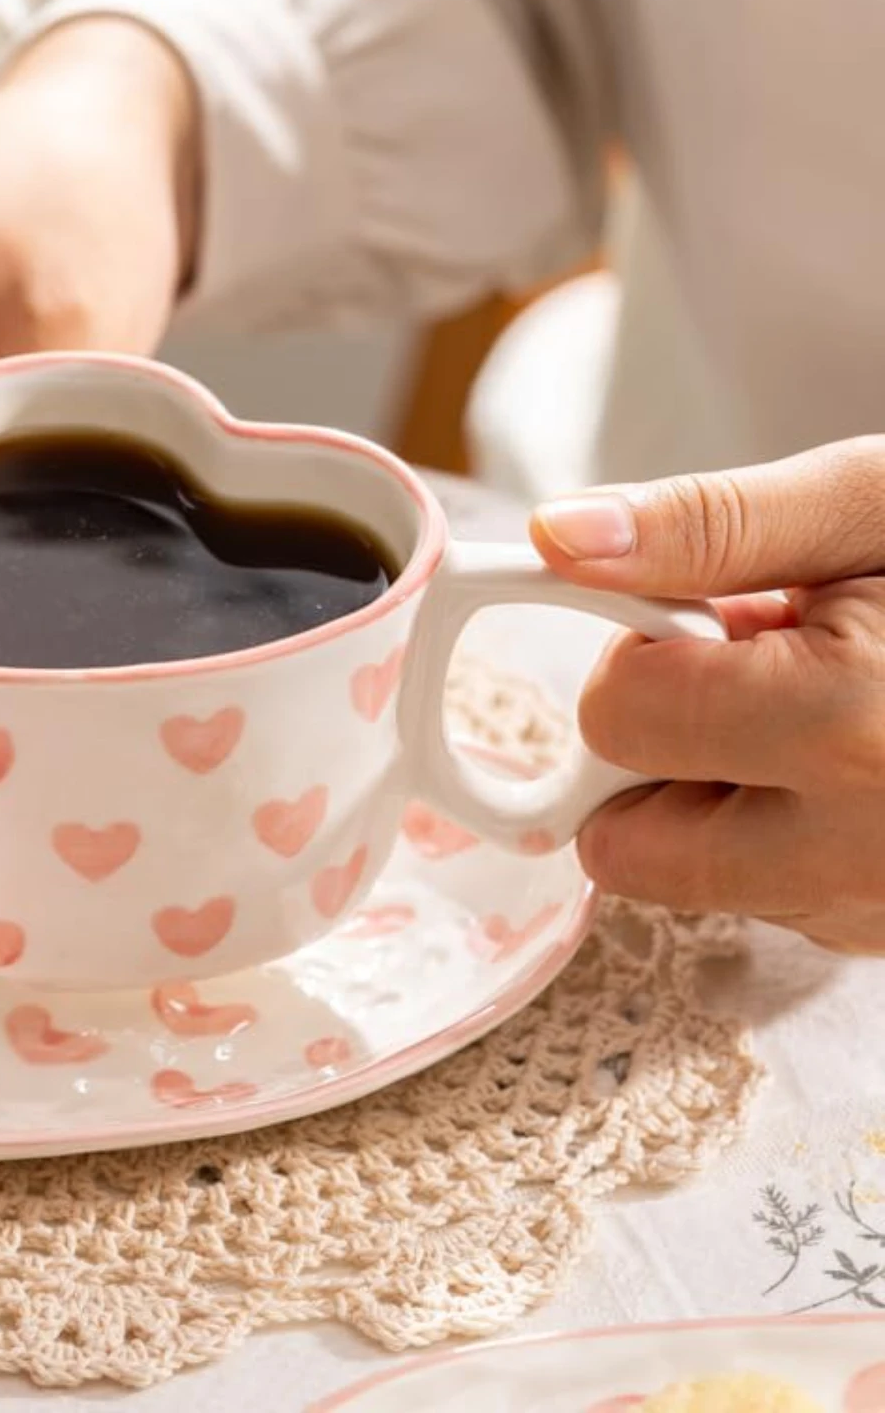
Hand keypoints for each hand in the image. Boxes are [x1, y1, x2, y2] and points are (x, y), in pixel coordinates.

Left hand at [531, 437, 884, 952]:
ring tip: (843, 716)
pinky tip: (876, 771)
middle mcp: (870, 851)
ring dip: (733, 801)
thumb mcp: (879, 507)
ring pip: (706, 883)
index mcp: (851, 726)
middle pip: (631, 847)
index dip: (643, 656)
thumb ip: (710, 527)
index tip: (705, 623)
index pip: (616, 720)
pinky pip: (790, 905)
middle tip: (755, 682)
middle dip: (661, 756)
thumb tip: (560, 538)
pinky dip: (798, 840)